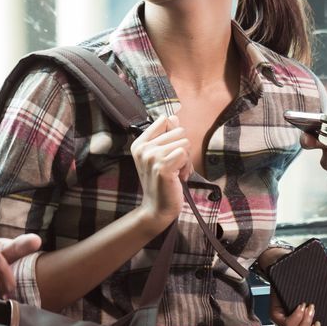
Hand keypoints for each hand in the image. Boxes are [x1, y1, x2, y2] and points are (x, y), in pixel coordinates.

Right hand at [131, 114, 191, 236]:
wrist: (157, 208)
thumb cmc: (162, 182)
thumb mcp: (161, 155)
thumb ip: (166, 135)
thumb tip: (173, 117)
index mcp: (139, 143)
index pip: (165, 120)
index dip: (174, 135)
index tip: (168, 152)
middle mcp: (143, 148)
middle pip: (179, 131)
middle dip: (183, 149)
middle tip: (174, 165)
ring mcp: (151, 157)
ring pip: (184, 143)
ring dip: (186, 159)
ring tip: (176, 172)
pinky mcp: (162, 166)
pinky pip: (185, 154)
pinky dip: (187, 166)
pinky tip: (179, 177)